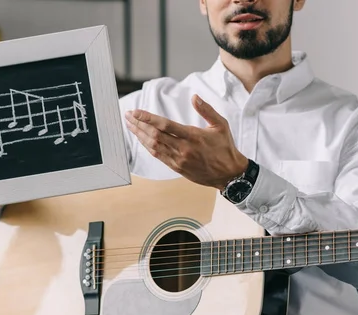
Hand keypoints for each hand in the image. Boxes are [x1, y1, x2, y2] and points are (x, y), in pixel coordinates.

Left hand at [124, 94, 247, 189]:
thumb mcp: (221, 125)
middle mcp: (183, 148)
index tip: (136, 112)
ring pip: (153, 146)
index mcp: (193, 136)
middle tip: (128, 116)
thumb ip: (206, 110)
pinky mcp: (177, 167)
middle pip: (154, 135)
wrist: (229, 174)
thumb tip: (194, 97)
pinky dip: (148, 147)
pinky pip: (158, 156)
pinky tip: (141, 139)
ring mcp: (179, 159)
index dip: (148, 118)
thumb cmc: (225, 148)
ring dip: (140, 135)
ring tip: (130, 125)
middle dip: (139, 124)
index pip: (165, 125)